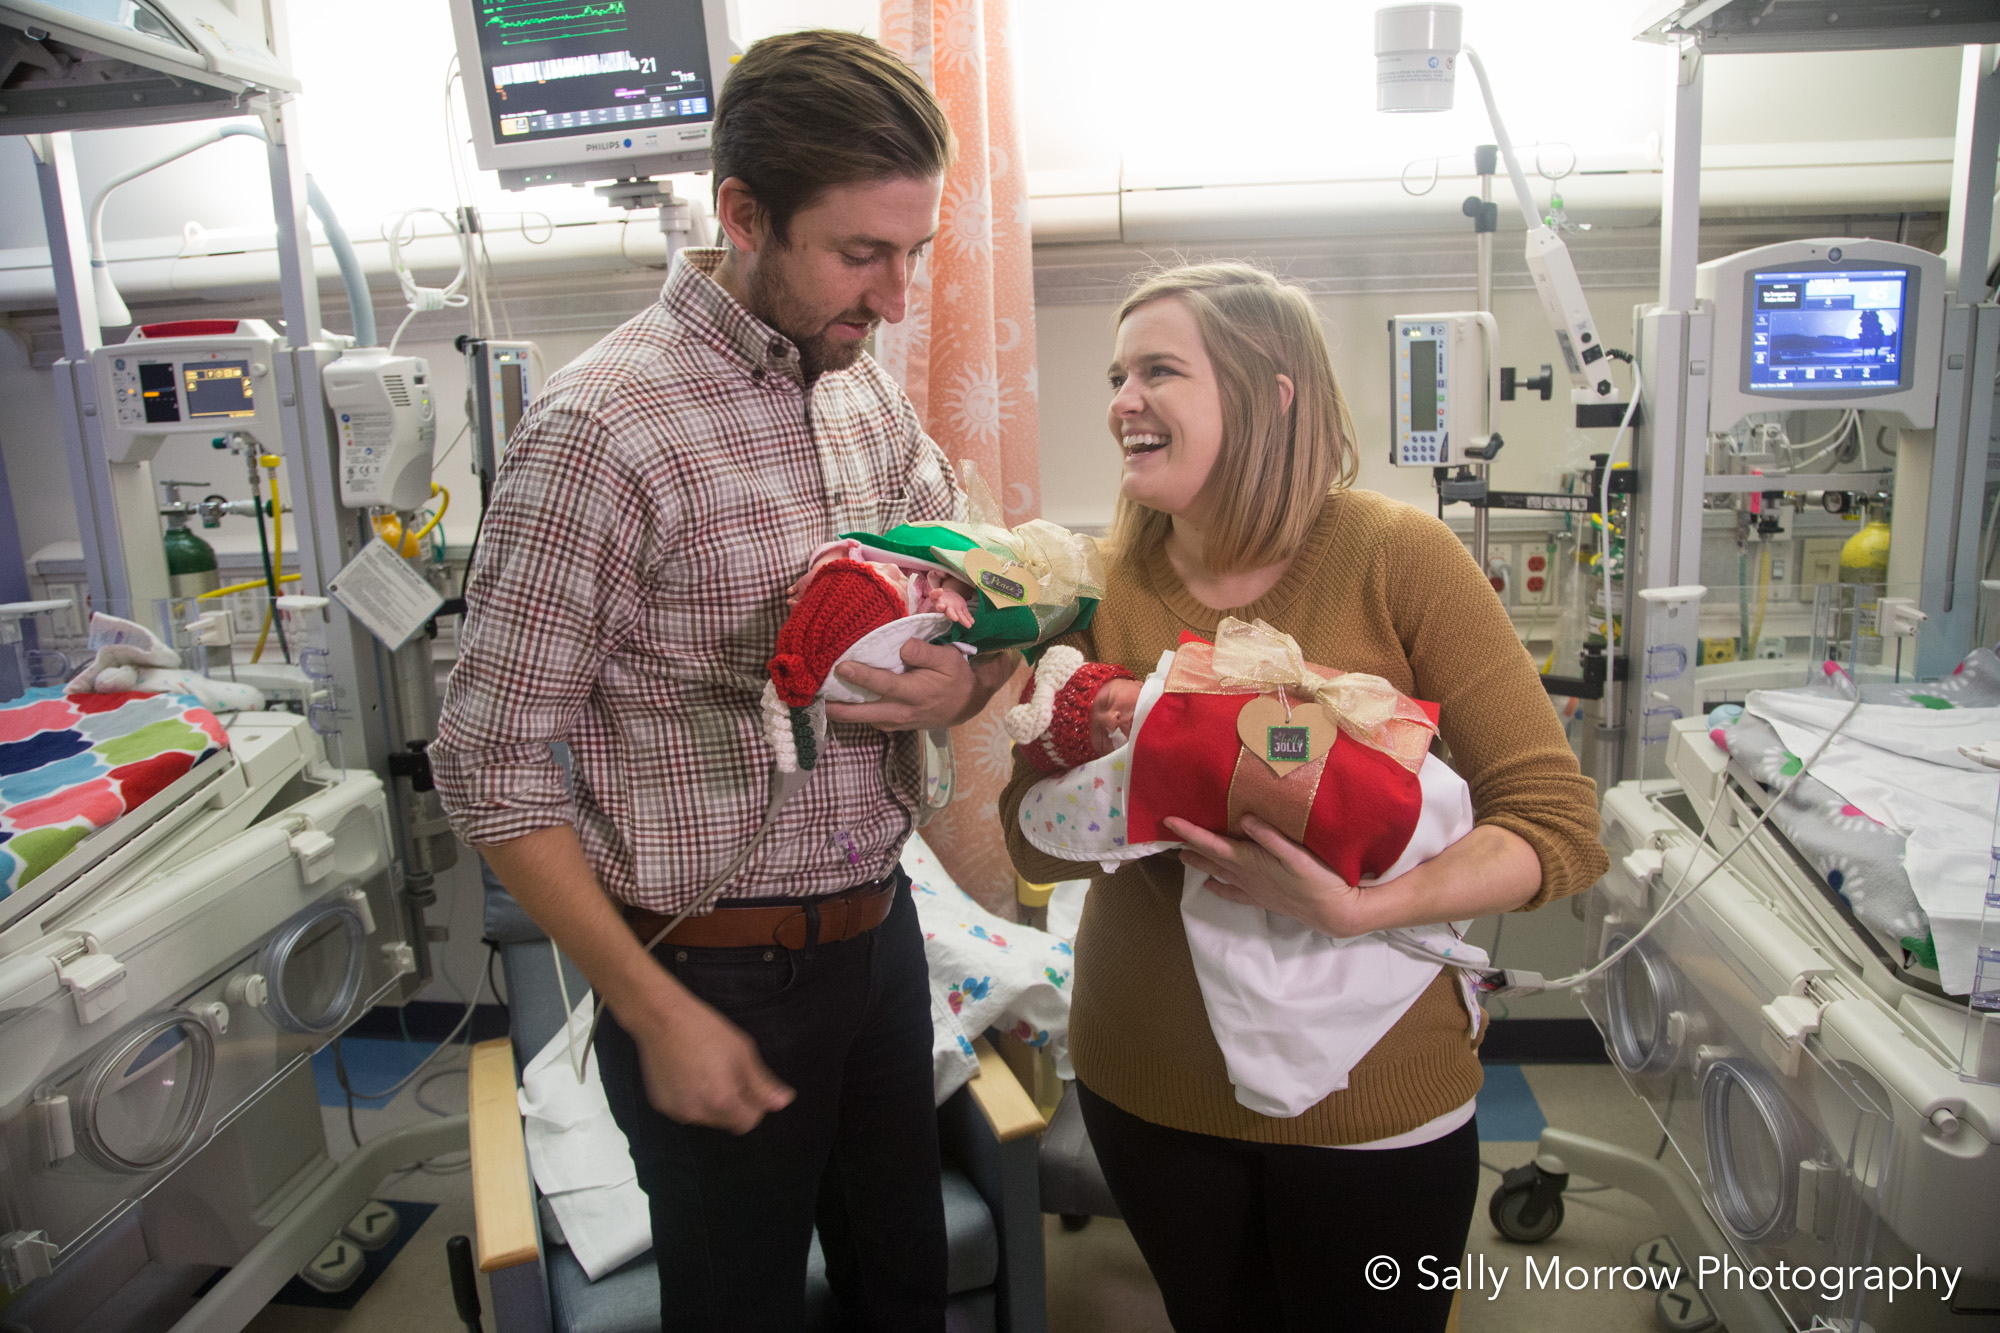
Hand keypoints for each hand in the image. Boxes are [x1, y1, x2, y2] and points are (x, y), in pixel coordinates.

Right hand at [628, 992, 793, 1132]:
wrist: (662, 1018)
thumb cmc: (705, 1030)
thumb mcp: (743, 1052)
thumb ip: (762, 1084)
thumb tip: (782, 1103)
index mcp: (722, 1101)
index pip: (747, 1122)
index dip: (754, 1105)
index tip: (749, 1085)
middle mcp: (697, 1113)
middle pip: (726, 1121)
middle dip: (733, 1104)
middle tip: (727, 1072)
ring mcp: (677, 1111)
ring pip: (706, 1117)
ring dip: (711, 1102)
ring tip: (706, 1070)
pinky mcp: (661, 1105)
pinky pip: (685, 1110)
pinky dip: (691, 1099)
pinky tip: (688, 1074)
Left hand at [827, 642, 1012, 730]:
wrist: (966, 705)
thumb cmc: (955, 678)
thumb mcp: (948, 660)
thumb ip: (924, 653)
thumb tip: (902, 647)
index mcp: (914, 692)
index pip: (883, 684)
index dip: (861, 675)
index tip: (840, 667)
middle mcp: (901, 711)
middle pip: (863, 713)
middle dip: (837, 707)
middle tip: (814, 696)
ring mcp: (895, 722)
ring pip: (863, 719)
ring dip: (842, 712)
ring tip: (820, 697)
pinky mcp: (893, 725)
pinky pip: (869, 720)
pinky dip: (854, 713)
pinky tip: (841, 701)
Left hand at [1165, 814, 1385, 938]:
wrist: (1333, 912)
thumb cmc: (1317, 879)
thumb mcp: (1297, 854)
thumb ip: (1269, 836)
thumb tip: (1243, 818)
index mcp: (1250, 862)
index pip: (1211, 843)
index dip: (1189, 831)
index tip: (1168, 820)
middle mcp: (1246, 877)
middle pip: (1210, 858)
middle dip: (1189, 845)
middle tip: (1170, 834)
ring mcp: (1253, 889)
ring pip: (1218, 874)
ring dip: (1200, 864)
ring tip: (1183, 856)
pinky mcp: (1263, 898)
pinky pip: (1232, 892)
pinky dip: (1218, 887)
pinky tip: (1211, 886)